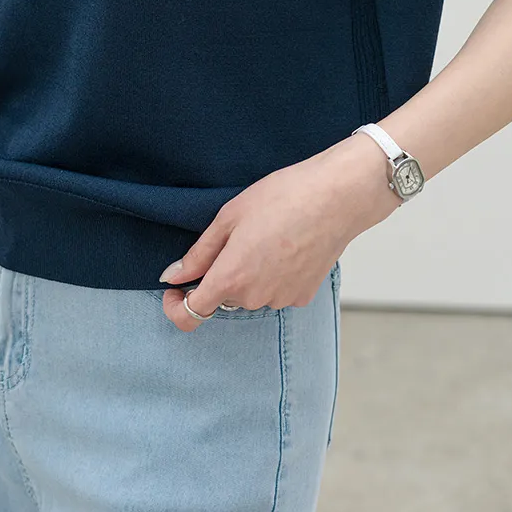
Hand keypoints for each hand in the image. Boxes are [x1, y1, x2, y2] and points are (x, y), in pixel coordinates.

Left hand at [159, 134, 401, 330]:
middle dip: (220, 276)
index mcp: (231, 277)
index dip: (176, 306)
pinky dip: (272, 276)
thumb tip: (173, 276)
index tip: (176, 289)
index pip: (191, 314)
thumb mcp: (229, 217)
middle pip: (223, 298)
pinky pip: (275, 292)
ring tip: (266, 236)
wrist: (337, 198)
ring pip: (250, 295)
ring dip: (248, 275)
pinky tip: (285, 246)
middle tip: (236, 237)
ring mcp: (281, 299)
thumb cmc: (283, 198)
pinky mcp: (302, 296)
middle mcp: (254, 297)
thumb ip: (199, 254)